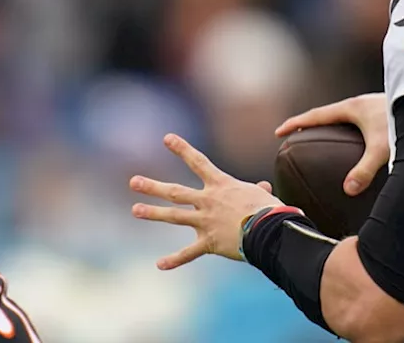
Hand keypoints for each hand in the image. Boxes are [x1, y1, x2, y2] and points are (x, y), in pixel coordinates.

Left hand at [130, 134, 280, 269]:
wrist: (270, 230)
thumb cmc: (270, 210)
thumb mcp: (262, 195)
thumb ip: (258, 190)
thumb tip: (264, 187)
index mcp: (221, 185)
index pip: (198, 162)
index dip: (182, 149)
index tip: (166, 138)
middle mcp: (208, 201)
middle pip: (176, 191)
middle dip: (153, 187)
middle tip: (133, 182)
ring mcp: (205, 221)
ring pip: (174, 216)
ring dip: (153, 213)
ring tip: (135, 210)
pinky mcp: (209, 242)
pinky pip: (188, 253)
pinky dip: (175, 260)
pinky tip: (160, 265)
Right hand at [276, 92, 389, 195]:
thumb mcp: (383, 148)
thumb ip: (365, 170)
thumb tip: (347, 190)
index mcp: (352, 107)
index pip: (316, 115)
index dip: (295, 124)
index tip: (278, 132)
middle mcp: (361, 104)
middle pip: (328, 115)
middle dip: (311, 126)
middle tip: (296, 139)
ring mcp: (374, 107)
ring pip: (347, 119)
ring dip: (332, 129)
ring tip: (324, 146)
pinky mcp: (386, 112)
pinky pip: (361, 124)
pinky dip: (352, 135)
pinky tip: (360, 149)